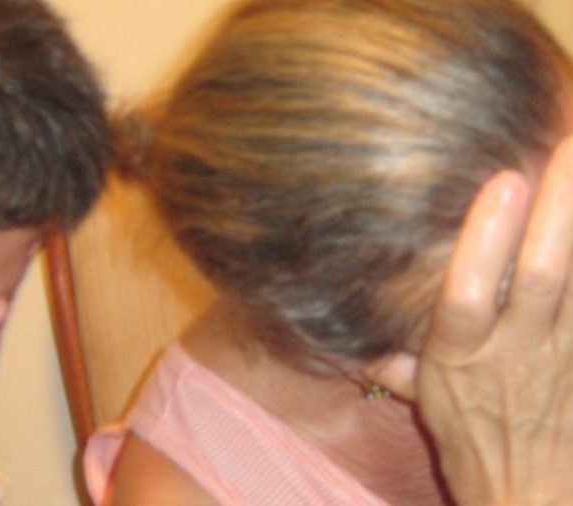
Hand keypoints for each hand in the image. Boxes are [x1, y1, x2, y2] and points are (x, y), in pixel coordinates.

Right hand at [416, 137, 572, 504]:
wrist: (533, 498)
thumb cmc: (473, 445)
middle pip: (540, 278)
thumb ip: (393, 363)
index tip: (501, 182)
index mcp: (458, 358)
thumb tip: (352, 339)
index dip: (484, 240)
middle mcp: (514, 352)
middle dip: (556, 209)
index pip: (467, 295)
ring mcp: (564, 356)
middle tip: (566, 146)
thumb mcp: (424, 404)